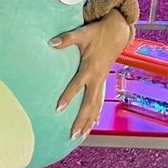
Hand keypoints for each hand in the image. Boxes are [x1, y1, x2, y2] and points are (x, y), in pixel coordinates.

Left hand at [49, 11, 130, 138]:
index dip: (68, 96)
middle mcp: (97, 78)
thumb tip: (51, 43)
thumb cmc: (98, 33)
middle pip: (89, 103)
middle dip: (81, 119)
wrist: (117, 32)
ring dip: (89, 122)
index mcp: (90, 68)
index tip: (58, 108)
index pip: (77, 85)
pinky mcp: (102, 82)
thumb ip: (66, 39)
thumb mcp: (82, 33)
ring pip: (96, 106)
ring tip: (80, 136)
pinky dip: (95, 115)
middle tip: (72, 133)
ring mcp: (101, 82)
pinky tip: (91, 126)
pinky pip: (99, 102)